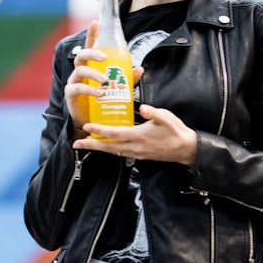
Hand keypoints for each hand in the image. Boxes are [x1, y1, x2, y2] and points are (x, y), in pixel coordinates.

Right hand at [64, 20, 143, 137]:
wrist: (92, 122)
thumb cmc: (104, 100)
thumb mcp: (119, 88)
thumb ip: (128, 78)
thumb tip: (140, 68)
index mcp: (91, 66)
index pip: (91, 46)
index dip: (92, 34)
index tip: (96, 22)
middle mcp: (80, 71)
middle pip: (81, 55)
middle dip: (92, 53)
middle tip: (104, 57)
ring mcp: (74, 81)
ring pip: (80, 71)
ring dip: (93, 74)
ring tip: (105, 81)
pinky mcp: (71, 94)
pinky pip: (77, 88)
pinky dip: (89, 89)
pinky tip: (99, 93)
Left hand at [73, 104, 198, 166]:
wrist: (186, 150)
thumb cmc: (177, 132)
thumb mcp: (167, 118)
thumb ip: (155, 113)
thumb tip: (144, 107)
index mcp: (140, 136)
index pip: (115, 133)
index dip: (100, 130)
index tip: (87, 126)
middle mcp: (135, 147)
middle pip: (109, 146)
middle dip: (92, 145)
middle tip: (76, 143)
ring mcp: (137, 153)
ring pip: (113, 151)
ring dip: (99, 148)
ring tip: (86, 144)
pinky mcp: (140, 155)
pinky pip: (120, 153)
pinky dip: (110, 149)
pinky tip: (105, 145)